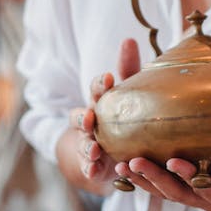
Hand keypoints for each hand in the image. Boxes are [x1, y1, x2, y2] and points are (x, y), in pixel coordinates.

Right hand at [55, 39, 140, 192]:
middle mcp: (90, 121)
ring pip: (84, 143)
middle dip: (84, 118)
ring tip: (95, 149)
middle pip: (81, 117)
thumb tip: (128, 39)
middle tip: (91, 117)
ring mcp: (90, 143)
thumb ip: (129, 68)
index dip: (102, 83)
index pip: (97, 88)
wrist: (117, 147)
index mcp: (100, 100)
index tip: (109, 78)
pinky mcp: (94, 163)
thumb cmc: (123, 113)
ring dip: (87, 146)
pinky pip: (89, 166)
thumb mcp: (129, 91)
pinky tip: (94, 170)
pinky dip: (90, 168)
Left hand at [114, 157, 210, 210]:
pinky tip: (129, 168)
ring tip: (124, 166)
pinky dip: (149, 179)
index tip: (177, 162)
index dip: (193, 177)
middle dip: (157, 179)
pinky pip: (169, 187)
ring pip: (170, 193)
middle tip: (135, 162)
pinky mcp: (197, 188)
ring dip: (147, 180)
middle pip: (182, 194)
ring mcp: (204, 197)